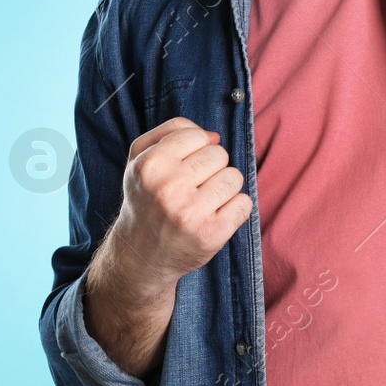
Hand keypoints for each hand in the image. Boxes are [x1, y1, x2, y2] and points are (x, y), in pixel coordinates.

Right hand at [111, 116, 251, 289]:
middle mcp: (169, 189)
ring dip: (224, 188)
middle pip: (219, 154)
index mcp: (150, 166)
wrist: (140, 254)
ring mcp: (191, 213)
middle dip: (210, 168)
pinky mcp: (212, 234)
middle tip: (190, 188)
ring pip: (234, 177)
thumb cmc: (146, 197)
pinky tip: (212, 217)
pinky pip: (245, 203)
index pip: (197, 136)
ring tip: (202, 202)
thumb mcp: (141, 157)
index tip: (182, 167)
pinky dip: (234, 209)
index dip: (194, 149)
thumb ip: (173, 131)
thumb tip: (214, 136)